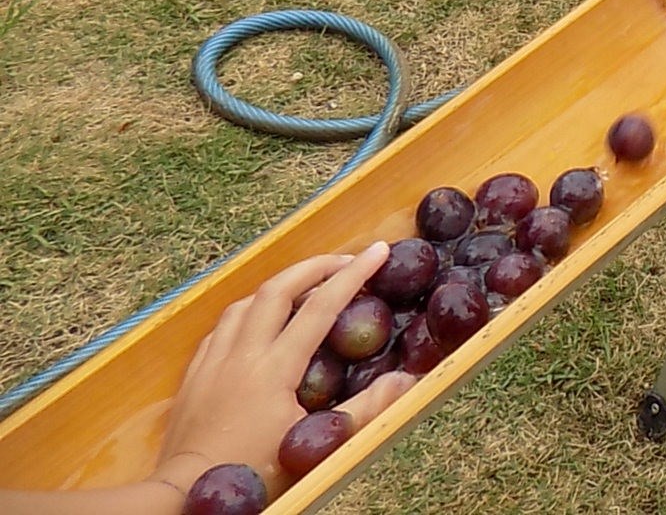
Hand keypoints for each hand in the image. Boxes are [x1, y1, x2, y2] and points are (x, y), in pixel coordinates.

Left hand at [153, 245, 415, 499]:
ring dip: (279, 285)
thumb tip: (405, 380)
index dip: (353, 275)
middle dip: (315, 266)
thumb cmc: (252, 473)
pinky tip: (256, 322)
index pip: (321, 306)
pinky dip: (247, 311)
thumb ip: (362, 410)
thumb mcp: (312, 443)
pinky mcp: (194, 374)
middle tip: (345, 260)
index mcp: (274, 368)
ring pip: (246, 302)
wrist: (182, 495)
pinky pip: (222, 326)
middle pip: (278, 289)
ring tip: (304, 287)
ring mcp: (214, 361)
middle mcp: (242, 354)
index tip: (378, 252)